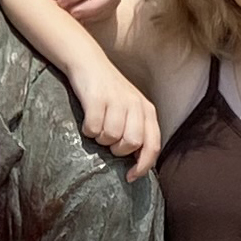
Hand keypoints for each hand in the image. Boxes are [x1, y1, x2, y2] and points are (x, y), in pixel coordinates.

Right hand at [67, 52, 160, 178]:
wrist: (89, 63)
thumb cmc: (109, 93)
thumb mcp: (130, 110)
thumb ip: (137, 131)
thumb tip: (136, 164)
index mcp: (147, 110)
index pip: (153, 145)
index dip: (143, 165)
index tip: (130, 177)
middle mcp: (135, 105)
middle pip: (131, 144)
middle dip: (117, 149)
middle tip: (108, 141)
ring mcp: (117, 100)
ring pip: (111, 137)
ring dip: (100, 139)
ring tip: (97, 127)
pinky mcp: (97, 98)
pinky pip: (93, 128)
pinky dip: (87, 130)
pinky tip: (87, 121)